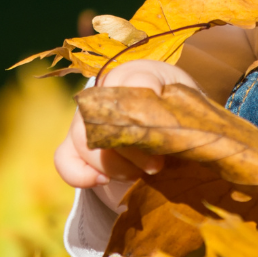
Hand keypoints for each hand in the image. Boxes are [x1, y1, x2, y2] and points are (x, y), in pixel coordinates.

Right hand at [52, 20, 204, 210]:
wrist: (168, 132)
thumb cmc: (183, 120)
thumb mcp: (192, 113)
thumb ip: (186, 118)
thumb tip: (181, 141)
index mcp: (141, 74)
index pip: (134, 79)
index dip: (144, 103)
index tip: (163, 128)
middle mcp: (107, 90)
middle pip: (104, 115)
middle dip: (131, 147)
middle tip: (158, 165)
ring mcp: (86, 117)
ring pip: (84, 139)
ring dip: (114, 165)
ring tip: (140, 175)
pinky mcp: (75, 145)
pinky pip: (65, 159)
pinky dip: (80, 174)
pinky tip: (101, 182)